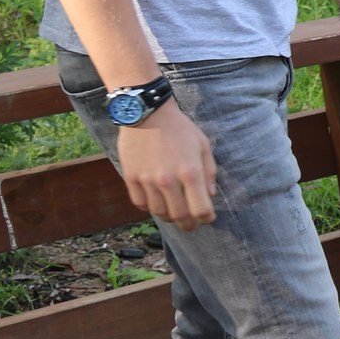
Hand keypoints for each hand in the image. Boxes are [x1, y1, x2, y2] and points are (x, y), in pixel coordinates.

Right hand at [119, 103, 217, 229]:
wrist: (147, 113)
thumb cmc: (179, 129)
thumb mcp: (203, 146)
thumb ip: (209, 173)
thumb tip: (210, 195)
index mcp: (190, 173)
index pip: (201, 209)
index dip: (206, 218)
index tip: (207, 218)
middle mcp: (168, 180)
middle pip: (179, 216)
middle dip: (189, 224)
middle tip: (191, 224)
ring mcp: (147, 180)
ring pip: (159, 212)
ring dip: (169, 217)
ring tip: (175, 214)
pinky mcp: (130, 177)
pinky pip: (140, 203)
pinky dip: (150, 207)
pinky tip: (157, 203)